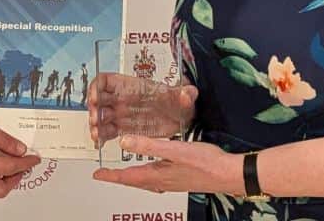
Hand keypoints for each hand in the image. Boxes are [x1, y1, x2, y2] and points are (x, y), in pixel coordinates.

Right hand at [88, 73, 196, 145]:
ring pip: (100, 117)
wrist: (181, 118)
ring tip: (98, 136)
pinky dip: (101, 137)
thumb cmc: (178, 102)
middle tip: (95, 120)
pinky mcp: (124, 129)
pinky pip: (107, 132)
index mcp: (132, 86)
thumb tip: (188, 93)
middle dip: (93, 109)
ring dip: (95, 126)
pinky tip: (100, 143)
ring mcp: (121, 115)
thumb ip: (186, 94)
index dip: (97, 87)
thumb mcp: (184, 97)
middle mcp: (123, 99)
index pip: (107, 80)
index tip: (95, 97)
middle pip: (99, 99)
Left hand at [94, 136, 241, 194]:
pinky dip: (147, 175)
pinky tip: (152, 170)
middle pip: (134, 181)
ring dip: (132, 177)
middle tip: (105, 175)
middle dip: (119, 178)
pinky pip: (156, 179)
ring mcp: (172, 182)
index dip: (111, 176)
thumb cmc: (203, 162)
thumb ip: (149, 145)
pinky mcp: (180, 179)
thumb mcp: (173, 149)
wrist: (226, 174)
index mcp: (157, 175)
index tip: (97, 175)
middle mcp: (162, 182)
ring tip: (123, 173)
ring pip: (145, 181)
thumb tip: (125, 141)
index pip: (128, 177)